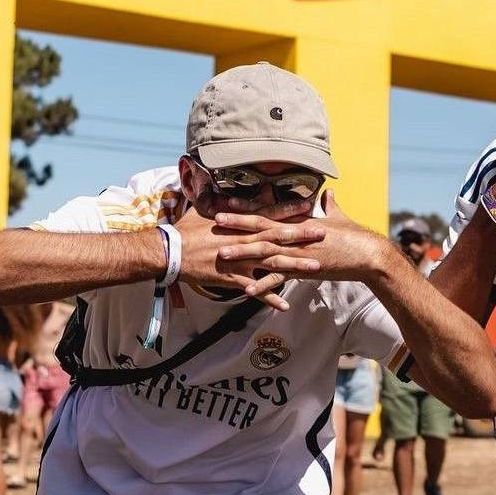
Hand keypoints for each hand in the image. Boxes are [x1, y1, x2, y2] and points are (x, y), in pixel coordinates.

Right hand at [173, 206, 325, 309]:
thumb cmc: (186, 230)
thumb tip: (226, 190)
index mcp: (240, 224)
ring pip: (273, 263)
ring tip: (317, 268)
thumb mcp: (205, 209)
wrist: (171, 252)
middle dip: (302, 236)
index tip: (309, 205)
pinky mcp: (233, 279)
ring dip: (296, 266)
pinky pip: (255, 290)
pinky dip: (270, 298)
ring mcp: (240, 261)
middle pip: (279, 238)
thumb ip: (221, 202)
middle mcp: (245, 241)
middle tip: (324, 234)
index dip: (290, 210)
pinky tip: (285, 304)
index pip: (269, 214)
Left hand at [216, 190, 396, 292]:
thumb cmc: (354, 234)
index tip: (228, 202)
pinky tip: (247, 290)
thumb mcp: (339, 216)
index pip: (268, 211)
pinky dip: (263, 285)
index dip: (247, 206)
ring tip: (221, 254)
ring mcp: (298, 252)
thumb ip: (329, 205)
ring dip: (243, 253)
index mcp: (298, 221)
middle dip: (237, 224)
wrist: (366, 253)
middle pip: (261, 228)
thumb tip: (328, 193)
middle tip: (215, 220)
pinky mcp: (304, 269)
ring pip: (265, 251)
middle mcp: (295, 234)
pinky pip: (280, 278)